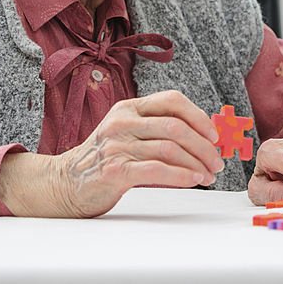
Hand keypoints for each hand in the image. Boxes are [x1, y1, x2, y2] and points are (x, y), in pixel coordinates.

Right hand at [0, 90, 224, 217]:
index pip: (172, 100)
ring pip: (170, 149)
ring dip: (197, 163)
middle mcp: (123, 122)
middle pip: (176, 127)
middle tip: (217, 161)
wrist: (65, 182)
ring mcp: (117, 145)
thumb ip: (157, 129)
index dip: (199, 116)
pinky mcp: (115, 170)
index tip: (214, 135)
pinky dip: (181, 175)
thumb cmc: (105, 159)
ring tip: (208, 175)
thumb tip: (204, 137)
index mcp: (129, 107)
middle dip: (204, 146)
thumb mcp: (128, 133)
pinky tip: (193, 180)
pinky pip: (157, 169)